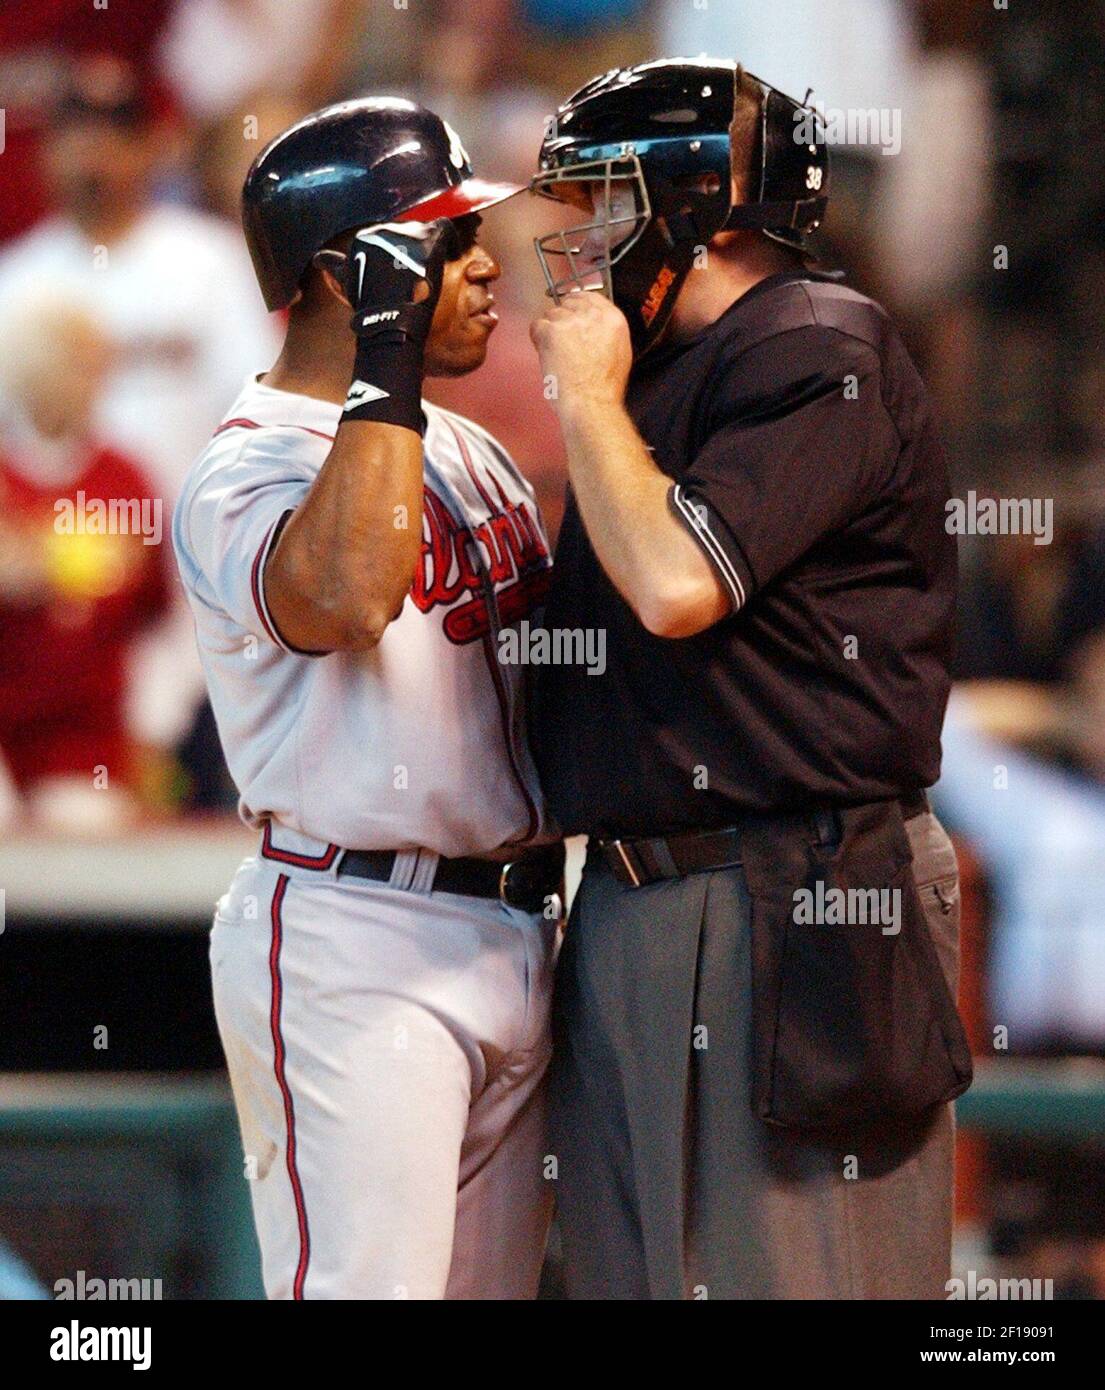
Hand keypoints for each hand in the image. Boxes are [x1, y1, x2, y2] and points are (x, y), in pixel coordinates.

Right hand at [315, 218, 458, 344]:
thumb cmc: (370, 311)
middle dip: (413, 251)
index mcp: (362, 239)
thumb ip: (335, 267)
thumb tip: (319, 259)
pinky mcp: (427, 242)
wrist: (391, 325)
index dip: (397, 253)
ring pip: (424, 232)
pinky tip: (450, 254)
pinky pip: (444, 229)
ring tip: (430, 272)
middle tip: (417, 275)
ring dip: (429, 250)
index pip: (387, 236)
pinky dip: (450, 241)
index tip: (400, 273)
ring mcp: (405, 236)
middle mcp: (382, 231)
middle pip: (407, 232)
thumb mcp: (348, 284)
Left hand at [530, 290, 631, 413]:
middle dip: (562, 320)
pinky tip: (547, 356)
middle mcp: (592, 315)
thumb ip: (606, 332)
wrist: (591, 402)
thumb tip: (592, 327)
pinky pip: (536, 326)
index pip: (590, 296)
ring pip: (550, 314)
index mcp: (612, 319)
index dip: (577, 305)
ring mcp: (570, 321)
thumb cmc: (604, 388)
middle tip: (562, 342)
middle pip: (568, 303)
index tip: (570, 314)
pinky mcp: (551, 331)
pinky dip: (537, 340)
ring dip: (550, 331)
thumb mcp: (620, 352)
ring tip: (557, 354)